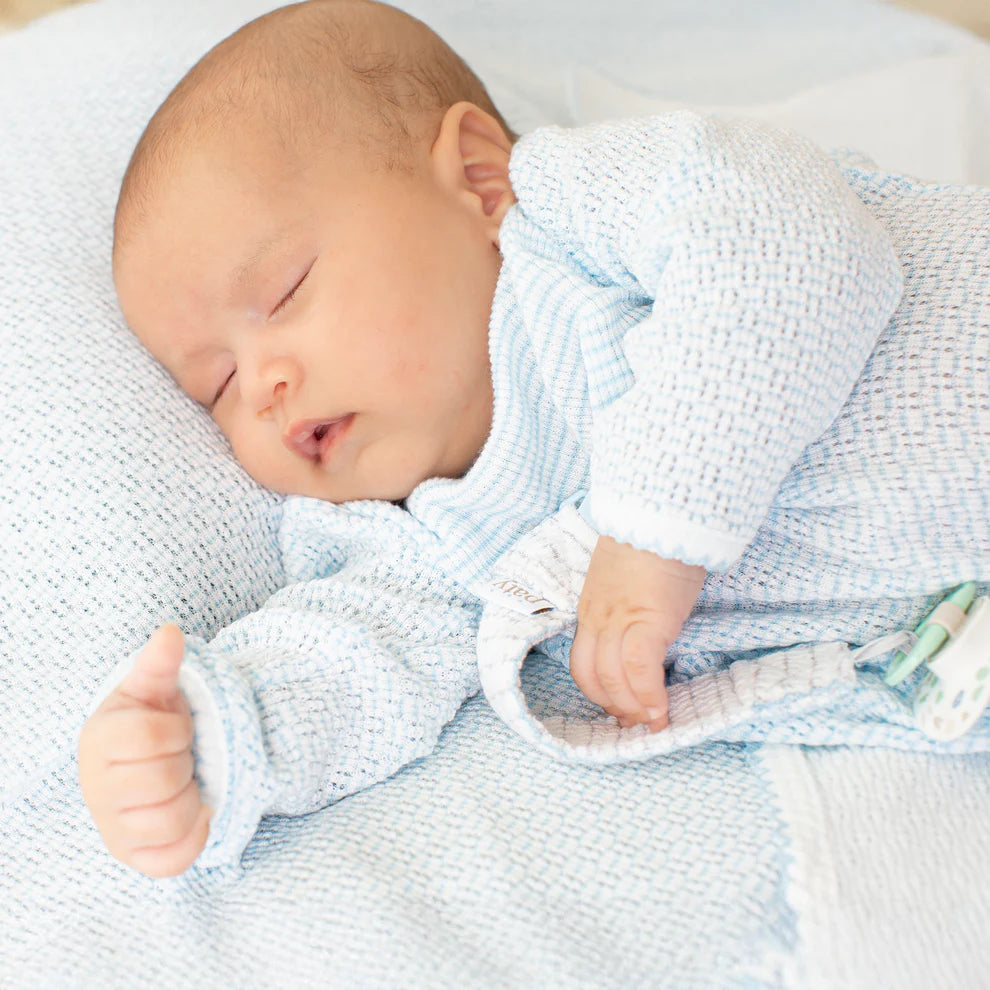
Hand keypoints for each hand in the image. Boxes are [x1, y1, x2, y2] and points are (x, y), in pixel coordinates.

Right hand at [78, 624, 210, 877]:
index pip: (151, 736)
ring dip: (191, 799)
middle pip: (163, 781)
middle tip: (181, 757)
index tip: (177, 728)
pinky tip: (194, 812)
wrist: (142, 761)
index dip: (177, 729)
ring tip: (185, 784)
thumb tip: (170, 633)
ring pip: (168, 823)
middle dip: (185, 764)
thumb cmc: (149, 721)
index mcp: (100, 739)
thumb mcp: (154, 688)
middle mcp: (97, 788)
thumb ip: (161, 664)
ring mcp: (113, 827)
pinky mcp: (133, 855)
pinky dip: (194, 836)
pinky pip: (171, 861)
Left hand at [569, 536, 705, 729]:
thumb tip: (647, 627)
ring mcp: (618, 619)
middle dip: (614, 707)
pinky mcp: (646, 620)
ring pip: (613, 679)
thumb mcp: (628, 576)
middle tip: (637, 725)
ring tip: (653, 724)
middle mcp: (597, 617)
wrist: (665, 511)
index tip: (620, 707)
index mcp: (590, 607)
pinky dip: (650, 696)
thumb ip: (629, 602)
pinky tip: (663, 711)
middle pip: (591, 677)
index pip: (582, 662)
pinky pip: (640, 670)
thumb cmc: (655, 538)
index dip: (599, 691)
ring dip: (633, 709)